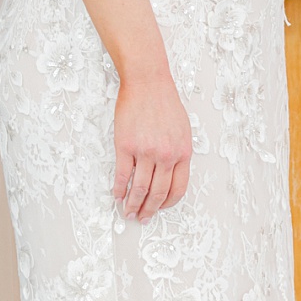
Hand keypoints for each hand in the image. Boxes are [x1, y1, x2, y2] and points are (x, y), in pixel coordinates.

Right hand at [113, 70, 193, 220]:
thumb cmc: (165, 103)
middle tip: (141, 218)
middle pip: (158, 193)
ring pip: (139, 188)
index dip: (167, 204)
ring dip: (132, 204)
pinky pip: (122, 175)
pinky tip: (116, 195)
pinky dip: (119, 189)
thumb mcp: (183, 130)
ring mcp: (145, 152)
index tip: (159, 209)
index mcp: (183, 153)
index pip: (177, 189)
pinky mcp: (125, 146)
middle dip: (149, 210)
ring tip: (127, 212)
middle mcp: (165, 155)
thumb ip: (179, 153)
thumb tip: (171, 176)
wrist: (147, 83)